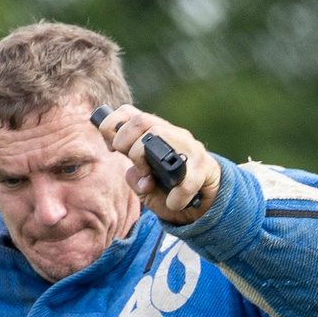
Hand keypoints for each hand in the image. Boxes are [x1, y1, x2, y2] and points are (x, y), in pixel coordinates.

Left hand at [97, 106, 221, 224]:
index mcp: (155, 135)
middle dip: (125, 142)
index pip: (129, 113)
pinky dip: (176, 195)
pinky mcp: (204, 167)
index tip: (112, 148)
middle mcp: (172, 135)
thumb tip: (133, 174)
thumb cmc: (171, 190)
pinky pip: (185, 177)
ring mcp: (189, 147)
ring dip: (143, 160)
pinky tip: (174, 203)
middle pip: (141, 120)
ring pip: (158, 134)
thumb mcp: (146, 186)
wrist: (206, 203)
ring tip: (149, 183)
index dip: (112, 126)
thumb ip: (135, 178)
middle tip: (133, 165)